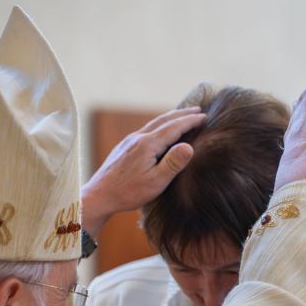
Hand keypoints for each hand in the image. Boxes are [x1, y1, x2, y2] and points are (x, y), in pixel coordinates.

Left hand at [80, 107, 206, 235]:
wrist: (99, 196)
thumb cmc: (128, 192)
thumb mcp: (155, 182)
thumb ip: (173, 163)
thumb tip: (189, 146)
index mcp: (148, 144)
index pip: (174, 127)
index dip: (190, 121)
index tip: (205, 117)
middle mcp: (137, 138)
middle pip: (163, 120)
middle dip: (182, 114)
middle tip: (198, 110)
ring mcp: (129, 141)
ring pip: (153, 124)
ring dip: (170, 118)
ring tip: (182, 117)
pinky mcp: (124, 147)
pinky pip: (145, 130)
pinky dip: (159, 126)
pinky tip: (159, 132)